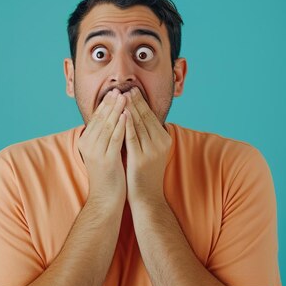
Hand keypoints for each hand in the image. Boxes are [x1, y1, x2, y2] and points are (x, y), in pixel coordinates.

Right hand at [77, 89, 127, 206]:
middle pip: (101, 119)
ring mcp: (96, 152)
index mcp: (86, 141)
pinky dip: (121, 124)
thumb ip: (105, 136)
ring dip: (117, 109)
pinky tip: (127, 114)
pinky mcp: (107, 159)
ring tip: (125, 96)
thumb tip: (113, 118)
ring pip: (108, 125)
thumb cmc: (108, 174)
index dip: (106, 104)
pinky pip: (115, 138)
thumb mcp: (103, 151)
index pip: (96, 118)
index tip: (114, 91)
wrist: (106, 198)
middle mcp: (88, 145)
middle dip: (111, 103)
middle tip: (120, 89)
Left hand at [122, 87, 171, 203]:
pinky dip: (126, 124)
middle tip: (125, 88)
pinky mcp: (141, 158)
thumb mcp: (151, 151)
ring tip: (120, 96)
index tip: (131, 90)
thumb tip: (137, 117)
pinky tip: (120, 114)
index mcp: (165, 139)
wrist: (148, 198)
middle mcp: (161, 142)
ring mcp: (152, 150)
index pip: (151, 116)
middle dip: (134, 101)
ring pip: (138, 124)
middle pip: (145, 117)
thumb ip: (147, 135)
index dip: (140, 102)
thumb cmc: (145, 174)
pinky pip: (132, 137)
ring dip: (129, 108)